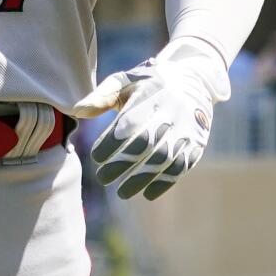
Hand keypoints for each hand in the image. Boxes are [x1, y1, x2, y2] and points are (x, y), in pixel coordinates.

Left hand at [73, 37, 228, 200]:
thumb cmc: (148, 84)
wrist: (194, 81)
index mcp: (150, 96)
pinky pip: (183, 166)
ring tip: (122, 192)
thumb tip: (77, 112)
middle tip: (103, 178)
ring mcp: (187, 130)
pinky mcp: (197, 143)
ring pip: (165, 158)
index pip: (129, 122)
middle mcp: (172, 113)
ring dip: (143, 178)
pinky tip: (148, 194)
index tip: (95, 157)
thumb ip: (101, 96)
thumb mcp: (124, 81)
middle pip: (147, 143)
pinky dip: (166, 182)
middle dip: (124, 163)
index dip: (112, 142)